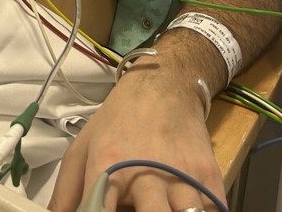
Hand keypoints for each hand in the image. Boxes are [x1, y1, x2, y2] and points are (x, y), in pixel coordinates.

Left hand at [49, 63, 225, 211]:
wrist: (165, 83)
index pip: (98, 211)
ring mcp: (181, 175)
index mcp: (108, 166)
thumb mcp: (83, 146)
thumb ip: (66, 191)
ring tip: (162, 210)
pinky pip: (214, 210)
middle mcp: (144, 173)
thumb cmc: (119, 119)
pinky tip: (192, 211)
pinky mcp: (209, 175)